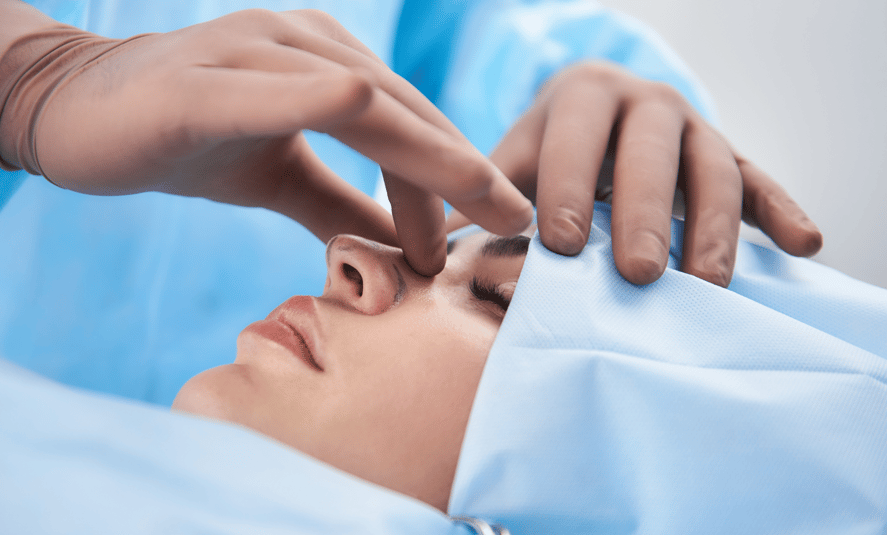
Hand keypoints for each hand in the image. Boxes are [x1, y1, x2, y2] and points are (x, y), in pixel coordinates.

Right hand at [0, 1, 531, 275]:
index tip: (496, 233)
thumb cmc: (182, 137)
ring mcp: (254, 51)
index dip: (458, 177)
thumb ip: (342, 206)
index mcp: (324, 60)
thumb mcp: (280, 178)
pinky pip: (286, 91)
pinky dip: (335, 111)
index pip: (410, 122)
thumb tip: (404, 250)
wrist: (72, 113)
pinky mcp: (204, 82)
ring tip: (456, 235)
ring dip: (422, 166)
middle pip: (404, 112)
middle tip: (514, 231)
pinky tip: (373, 129)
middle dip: (464, 175)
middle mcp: (302, 42)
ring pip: (365, 103)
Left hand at [447, 61, 821, 285]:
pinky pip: (760, 179)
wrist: (601, 112)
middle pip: (651, 154)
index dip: (568, 187)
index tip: (559, 244)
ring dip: (714, 227)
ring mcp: (696, 126)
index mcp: (581, 96)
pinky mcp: (731, 154)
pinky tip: (805, 245)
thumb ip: (482, 203)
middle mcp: (645, 102)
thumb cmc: (548, 153)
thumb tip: (428, 260)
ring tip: (707, 285)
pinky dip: (782, 209)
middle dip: (643, 215)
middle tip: (637, 275)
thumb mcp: (514, 163)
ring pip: (712, 170)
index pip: (574, 138)